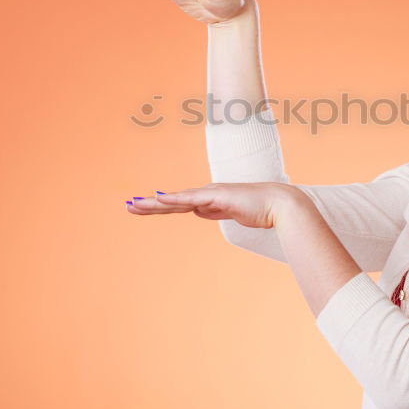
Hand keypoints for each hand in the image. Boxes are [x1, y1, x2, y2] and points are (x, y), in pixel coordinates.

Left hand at [126, 182, 308, 228]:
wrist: (280, 205)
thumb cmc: (260, 209)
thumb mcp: (232, 214)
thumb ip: (216, 212)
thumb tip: (199, 212)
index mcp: (209, 200)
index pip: (179, 204)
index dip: (160, 206)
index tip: (142, 207)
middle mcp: (207, 194)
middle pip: (173, 201)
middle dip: (149, 204)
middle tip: (128, 205)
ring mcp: (211, 194)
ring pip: (177, 200)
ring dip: (154, 203)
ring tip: (134, 204)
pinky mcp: (217, 196)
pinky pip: (191, 199)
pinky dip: (174, 198)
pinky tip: (159, 198)